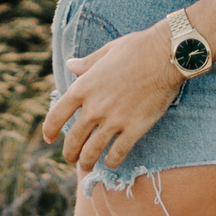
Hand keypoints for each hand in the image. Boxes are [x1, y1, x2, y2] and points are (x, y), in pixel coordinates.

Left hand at [41, 23, 183, 169]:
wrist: (166, 56)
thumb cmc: (137, 48)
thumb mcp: (106, 52)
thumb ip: (87, 63)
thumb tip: (70, 64)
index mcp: (83, 87)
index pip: (57, 115)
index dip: (50, 129)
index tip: (49, 138)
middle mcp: (94, 107)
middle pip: (73, 138)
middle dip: (69, 152)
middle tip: (71, 157)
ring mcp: (114, 120)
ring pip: (92, 151)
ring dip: (86, 162)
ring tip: (86, 166)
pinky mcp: (134, 129)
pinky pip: (118, 153)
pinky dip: (111, 161)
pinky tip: (111, 162)